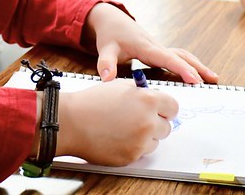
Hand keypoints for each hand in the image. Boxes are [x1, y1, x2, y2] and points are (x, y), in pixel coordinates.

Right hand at [56, 79, 177, 164]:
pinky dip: (133, 147)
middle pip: (166, 127)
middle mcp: (148, 122)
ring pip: (155, 142)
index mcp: (148, 100)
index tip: (160, 110)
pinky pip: (141, 153)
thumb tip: (157, 101)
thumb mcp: (121, 86)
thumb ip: (143, 93)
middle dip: (155, 123)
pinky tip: (117, 137)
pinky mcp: (131, 157)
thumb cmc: (93, 102)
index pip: (173, 107)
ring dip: (145, 137)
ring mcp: (140, 141)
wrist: (71, 122)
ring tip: (124, 128)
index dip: (165, 108)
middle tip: (138, 119)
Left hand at [84, 3, 217, 83]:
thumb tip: (108, 79)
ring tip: (213, 78)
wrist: (113, 20)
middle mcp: (156, 46)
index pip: (167, 59)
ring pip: (183, 55)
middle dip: (198, 68)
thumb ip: (106, 63)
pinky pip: (178, 57)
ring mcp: (159, 48)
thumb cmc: (110, 35)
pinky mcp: (159, 50)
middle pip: (181, 56)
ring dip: (198, 65)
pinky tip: (197, 73)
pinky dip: (190, 64)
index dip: (182, 69)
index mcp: (146, 47)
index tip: (195, 80)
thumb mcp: (105, 49)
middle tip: (213, 80)